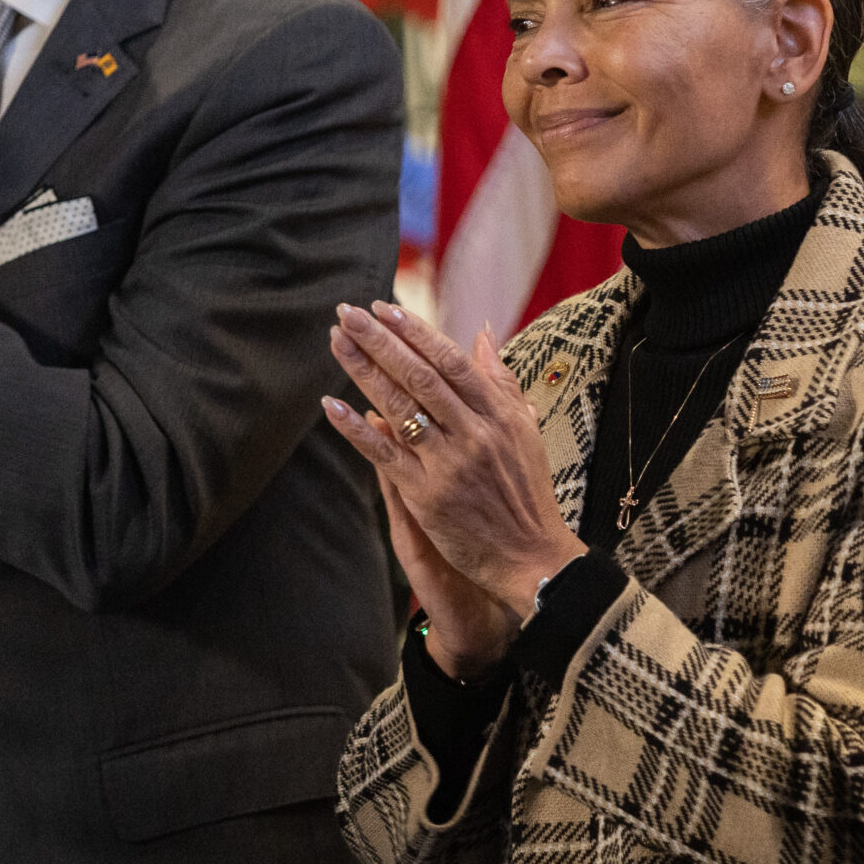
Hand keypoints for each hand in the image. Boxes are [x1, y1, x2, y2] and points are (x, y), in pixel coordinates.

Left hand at [320, 303, 586, 663]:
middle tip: (347, 312)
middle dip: (379, 340)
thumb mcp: (525, 430)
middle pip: (419, 376)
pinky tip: (331, 407)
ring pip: (399, 408)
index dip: (415, 332)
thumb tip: (483, 333)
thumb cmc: (528, 493)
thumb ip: (501, 381)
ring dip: (363, 371)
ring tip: (336, 341)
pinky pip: (385, 455)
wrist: (532, 556)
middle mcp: (473, 433)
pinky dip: (357, 430)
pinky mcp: (427, 496)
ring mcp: (448, 464)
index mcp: (498, 413)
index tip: (385, 307)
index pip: (451, 361)